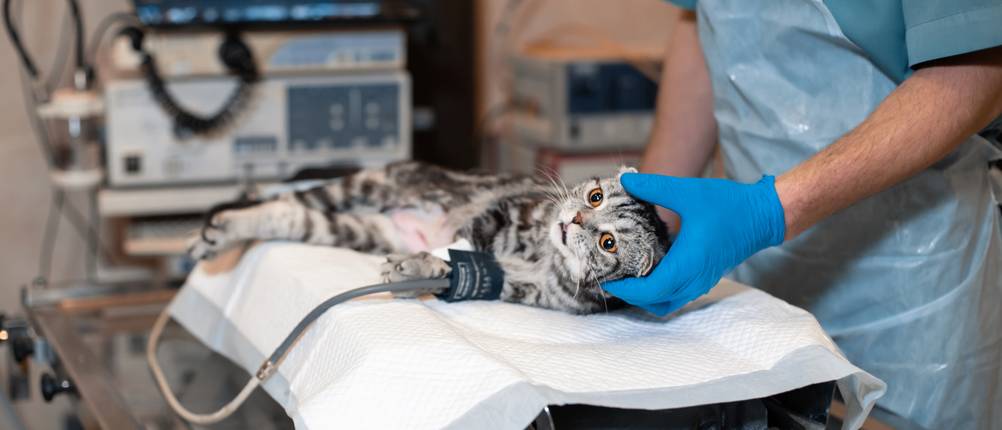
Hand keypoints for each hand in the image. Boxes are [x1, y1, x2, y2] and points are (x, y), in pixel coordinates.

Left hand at [603, 173, 785, 314]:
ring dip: (646, 296)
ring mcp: (702, 281)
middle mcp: (695, 279)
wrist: (763, 215)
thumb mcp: (687, 191)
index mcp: (688, 264)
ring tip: (627, 276)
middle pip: (656, 303)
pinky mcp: (705, 277)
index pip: (651, 291)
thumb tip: (626, 180)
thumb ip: (654, 187)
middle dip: (631, 295)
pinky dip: (659, 291)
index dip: (627, 290)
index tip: (608, 279)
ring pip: (667, 303)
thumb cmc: (729, 205)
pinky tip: (648, 269)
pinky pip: (677, 295)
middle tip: (611, 277)